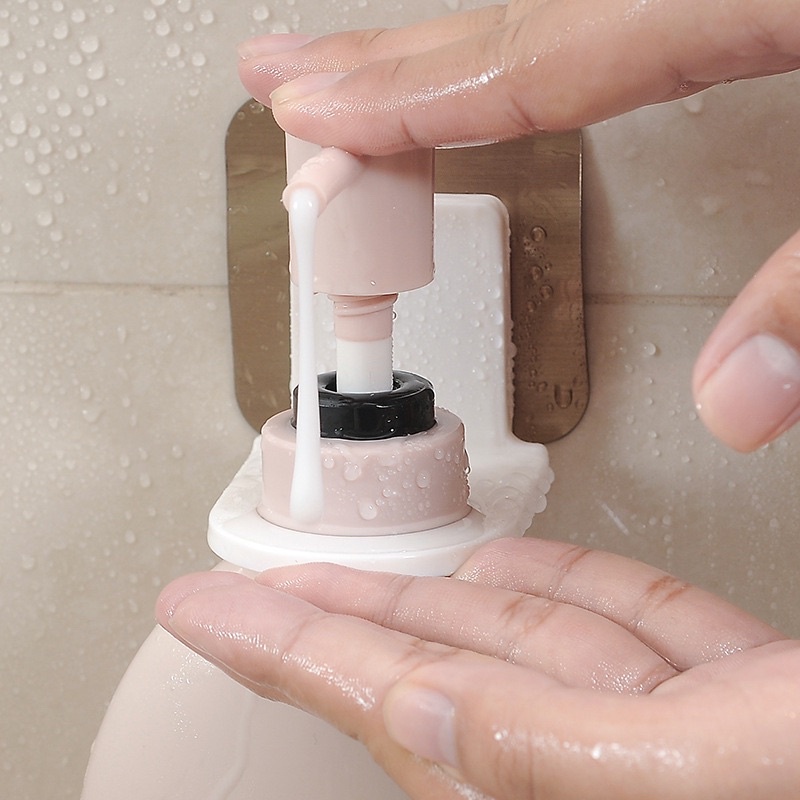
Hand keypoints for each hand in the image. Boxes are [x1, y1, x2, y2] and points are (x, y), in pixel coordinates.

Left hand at [157, 537, 798, 798]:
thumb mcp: (737, 768)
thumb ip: (566, 761)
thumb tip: (430, 718)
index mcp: (583, 788)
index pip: (388, 705)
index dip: (282, 649)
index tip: (198, 610)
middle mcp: (611, 767)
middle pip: (431, 670)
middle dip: (333, 618)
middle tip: (244, 588)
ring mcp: (670, 733)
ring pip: (525, 643)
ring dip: (442, 599)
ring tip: (357, 574)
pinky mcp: (736, 705)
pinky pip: (629, 636)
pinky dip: (569, 595)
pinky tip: (519, 574)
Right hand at [237, 1, 799, 452]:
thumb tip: (737, 408)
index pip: (536, 52)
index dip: (412, 96)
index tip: (311, 119)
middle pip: (522, 14)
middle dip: (391, 59)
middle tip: (289, 83)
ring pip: (558, 9)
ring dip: (451, 53)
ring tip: (367, 81)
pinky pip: (618, 20)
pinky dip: (542, 48)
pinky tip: (513, 71)